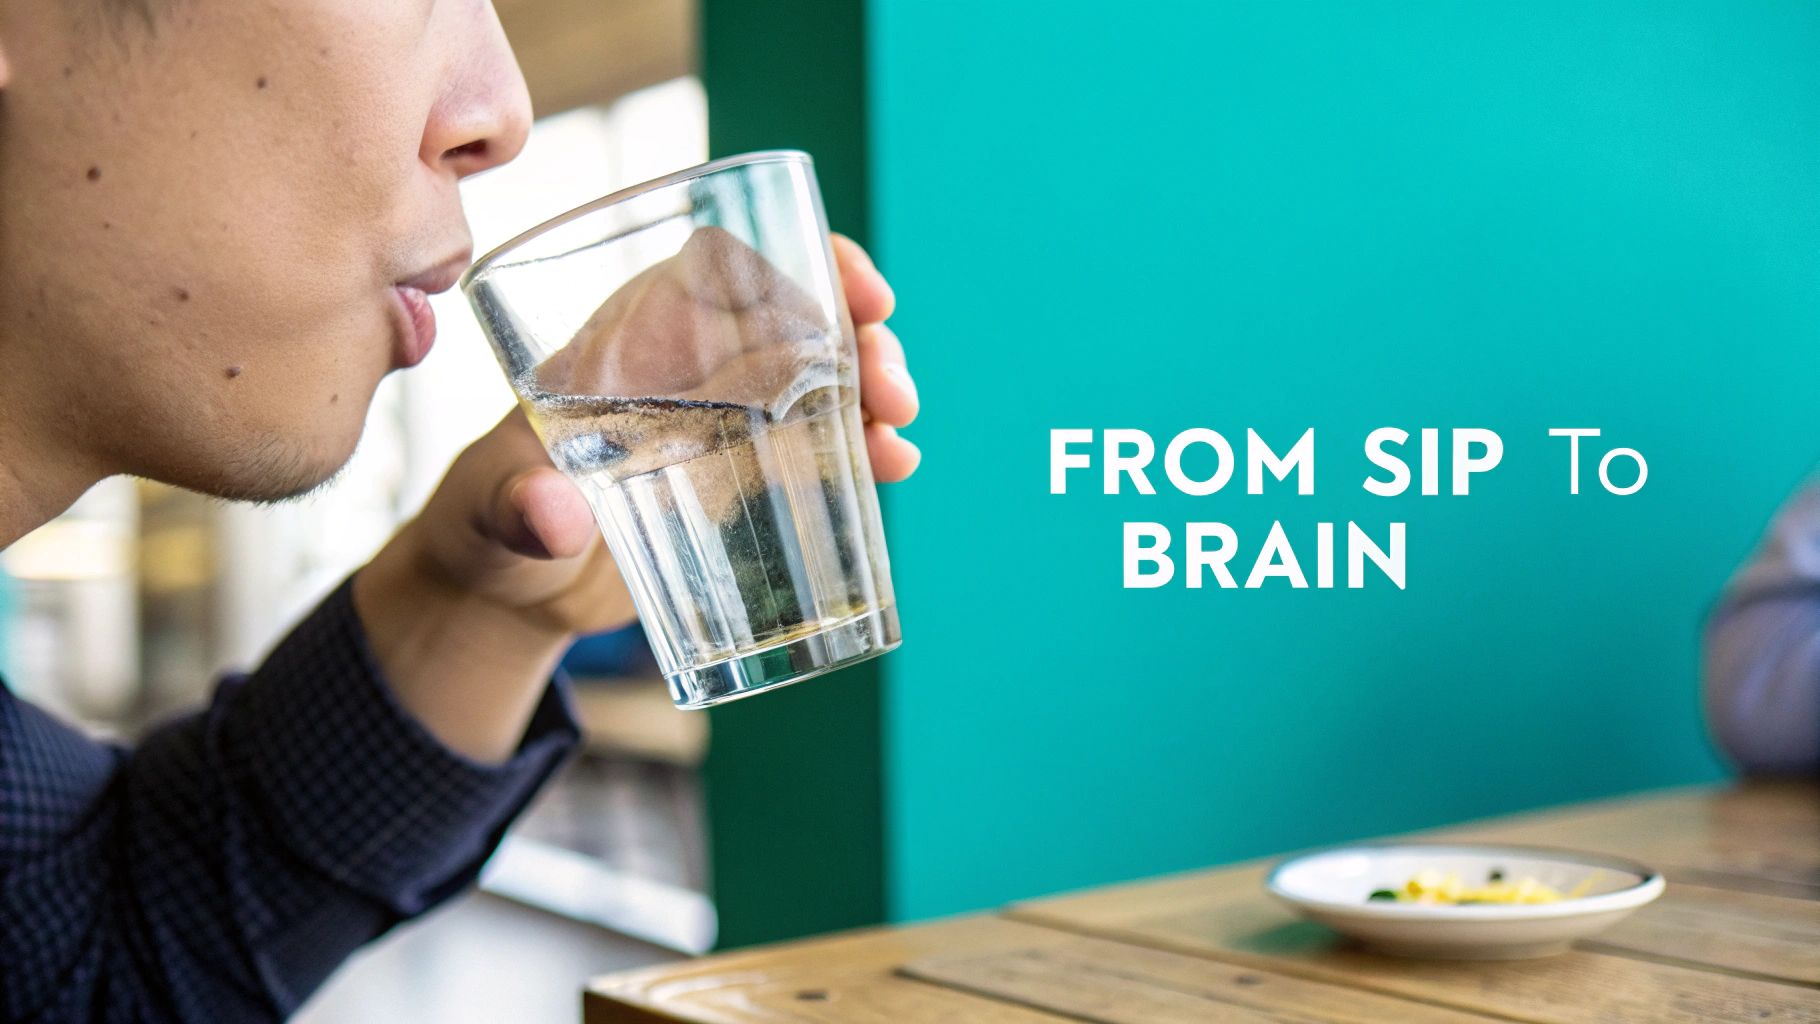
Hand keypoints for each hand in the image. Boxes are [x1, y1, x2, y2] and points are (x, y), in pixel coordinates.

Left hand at [353, 233, 915, 758]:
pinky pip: (820, 440)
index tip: (852, 294)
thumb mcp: (494, 516)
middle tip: (892, 386)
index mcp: (626, 337)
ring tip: (897, 434)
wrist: (512, 592)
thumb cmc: (487, 529)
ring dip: (874, 386)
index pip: (720, 263)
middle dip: (857, 334)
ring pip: (821, 372)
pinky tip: (893, 463)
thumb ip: (518, 512)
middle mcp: (685, 362)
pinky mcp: (746, 471)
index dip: (795, 259)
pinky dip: (865, 445)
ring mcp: (724, 416)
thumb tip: (551, 515)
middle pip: (792, 312)